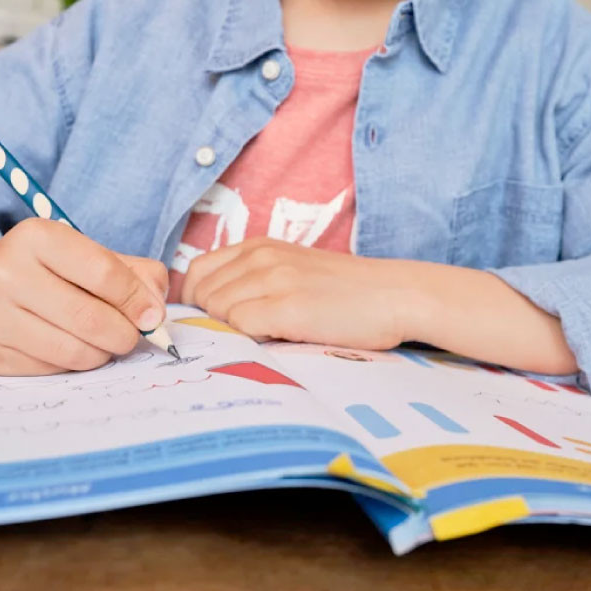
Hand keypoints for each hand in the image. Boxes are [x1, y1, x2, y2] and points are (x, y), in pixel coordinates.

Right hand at [0, 218, 167, 374]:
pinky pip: (50, 369)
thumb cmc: (42, 271)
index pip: (103, 272)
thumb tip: (155, 312)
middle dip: (124, 334)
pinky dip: (73, 364)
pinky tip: (69, 348)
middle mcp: (6, 272)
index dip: (136, 299)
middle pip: (90, 317)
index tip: (153, 316)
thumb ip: (132, 274)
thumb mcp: (84, 255)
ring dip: (102, 353)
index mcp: (37, 237)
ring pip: (72, 350)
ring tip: (104, 343)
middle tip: (132, 337)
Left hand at [180, 237, 417, 349]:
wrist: (394, 295)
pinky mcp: (289, 308)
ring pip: (218, 312)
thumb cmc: (345, 292)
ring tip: (263, 340)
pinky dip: (248, 342)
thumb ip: (253, 280)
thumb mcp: (292, 270)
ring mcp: (275, 280)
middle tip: (241, 338)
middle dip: (212, 321)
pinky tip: (275, 344)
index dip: (197, 302)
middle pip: (202, 295)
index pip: (195, 272)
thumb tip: (210, 314)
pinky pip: (241, 328)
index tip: (215, 323)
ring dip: (233, 332)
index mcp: (259, 246)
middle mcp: (261, 256)